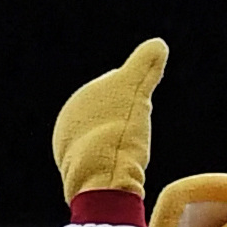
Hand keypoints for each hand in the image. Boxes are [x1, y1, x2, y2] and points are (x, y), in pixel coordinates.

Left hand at [51, 37, 166, 204]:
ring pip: (106, 144)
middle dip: (126, 126)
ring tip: (129, 157)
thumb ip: (146, 65)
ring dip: (119, 149)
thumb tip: (158, 44)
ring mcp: (70, 153)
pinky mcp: (77, 179)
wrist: (102, 181)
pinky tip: (119, 173)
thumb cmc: (119, 133)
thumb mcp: (135, 90)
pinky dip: (111, 168)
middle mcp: (68, 124)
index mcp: (79, 100)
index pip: (117, 91)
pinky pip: (101, 168)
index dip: (136, 101)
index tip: (140, 114)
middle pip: (112, 119)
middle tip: (136, 138)